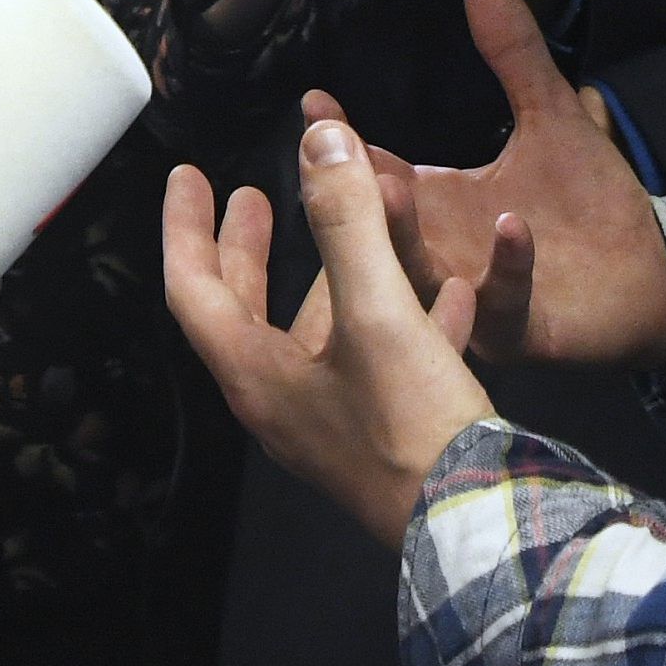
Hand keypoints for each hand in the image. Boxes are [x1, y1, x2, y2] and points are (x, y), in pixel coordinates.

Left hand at [163, 119, 494, 545]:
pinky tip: (454, 289)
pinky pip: (385, 365)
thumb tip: (319, 138)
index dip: (186, 226)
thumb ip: (346, 221)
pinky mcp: (389, 440)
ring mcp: (336, 426)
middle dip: (251, 248)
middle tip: (253, 196)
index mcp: (255, 375)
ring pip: (323, 332)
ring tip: (363, 224)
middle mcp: (283, 403)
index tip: (187, 176)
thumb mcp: (377, 312)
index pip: (192, 288)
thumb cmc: (410, 424)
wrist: (480, 527)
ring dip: (341, 275)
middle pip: (248, 311)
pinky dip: (407, 319)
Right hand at [320, 0, 665, 369]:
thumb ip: (515, 56)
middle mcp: (441, 251)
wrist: (652, 282)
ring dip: (404, 234)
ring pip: (421, 273)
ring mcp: (474, 295)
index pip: (375, 168)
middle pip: (381, 226)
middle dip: (354, 190)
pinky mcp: (521, 330)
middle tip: (332, 150)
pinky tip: (512, 225)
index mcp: (437, 204)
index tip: (315, 98)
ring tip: (390, 188)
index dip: (342, 138)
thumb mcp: (551, 120)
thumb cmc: (588, 208)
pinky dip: (505, 268)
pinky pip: (502, 305)